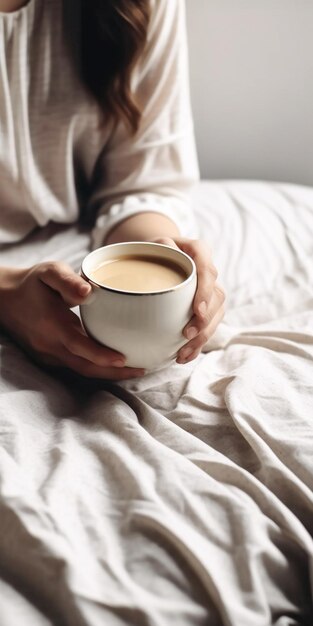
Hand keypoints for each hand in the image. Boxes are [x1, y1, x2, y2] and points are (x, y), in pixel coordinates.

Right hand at [0, 262, 144, 379]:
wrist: (5, 299)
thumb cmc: (32, 283)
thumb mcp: (48, 271)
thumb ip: (67, 280)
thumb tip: (89, 291)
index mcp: (52, 324)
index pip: (78, 346)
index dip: (101, 355)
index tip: (124, 359)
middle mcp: (50, 345)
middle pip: (85, 367)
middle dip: (113, 373)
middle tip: (141, 369)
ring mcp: (48, 354)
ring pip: (81, 370)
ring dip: (107, 373)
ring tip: (134, 369)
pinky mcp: (49, 358)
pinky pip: (75, 366)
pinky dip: (96, 368)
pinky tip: (114, 365)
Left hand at [153, 237, 224, 363]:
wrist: (160, 255)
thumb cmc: (156, 250)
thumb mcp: (155, 244)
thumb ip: (160, 246)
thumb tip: (163, 252)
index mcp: (199, 251)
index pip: (207, 269)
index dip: (205, 291)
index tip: (198, 311)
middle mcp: (209, 272)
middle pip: (217, 296)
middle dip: (205, 319)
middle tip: (187, 334)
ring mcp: (210, 290)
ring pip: (217, 315)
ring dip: (202, 336)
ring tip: (183, 353)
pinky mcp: (207, 307)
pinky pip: (209, 326)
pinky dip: (198, 343)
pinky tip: (185, 356)